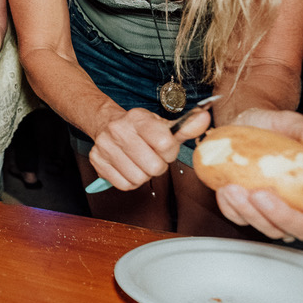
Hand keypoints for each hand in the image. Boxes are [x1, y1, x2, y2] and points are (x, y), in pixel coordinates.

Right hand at [89, 107, 209, 190]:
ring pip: (138, 178)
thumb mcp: (163, 124)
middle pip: (153, 166)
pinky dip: (130, 181)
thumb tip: (205, 118)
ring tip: (140, 163)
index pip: (165, 144)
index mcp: (138, 118)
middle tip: (152, 157)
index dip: (169, 152)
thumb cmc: (140, 128)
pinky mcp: (97, 161)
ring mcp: (105, 146)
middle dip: (157, 166)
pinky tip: (129, 168)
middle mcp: (118, 130)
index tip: (164, 148)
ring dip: (144, 175)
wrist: (107, 124)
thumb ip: (186, 127)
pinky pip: (124, 185)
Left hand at [215, 109, 302, 242]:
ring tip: (235, 188)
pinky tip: (227, 189)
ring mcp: (281, 213)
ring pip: (274, 231)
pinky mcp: (253, 213)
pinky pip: (244, 222)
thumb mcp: (294, 121)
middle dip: (285, 217)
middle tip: (263, 193)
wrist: (240, 123)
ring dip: (253, 214)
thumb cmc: (274, 126)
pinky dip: (233, 209)